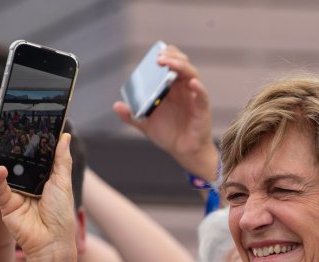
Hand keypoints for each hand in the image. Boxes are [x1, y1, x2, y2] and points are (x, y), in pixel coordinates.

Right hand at [0, 133, 77, 259]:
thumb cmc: (60, 213)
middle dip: (5, 147)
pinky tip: (0, 168)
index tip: (18, 122)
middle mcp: (26, 183)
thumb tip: (65, 136)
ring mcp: (14, 193)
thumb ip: (61, 159)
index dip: (24, 141)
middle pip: (13, 161)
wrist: (52, 241)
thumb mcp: (62, 182)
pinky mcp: (5, 204)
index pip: (30, 155)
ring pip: (1, 171)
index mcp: (41, 177)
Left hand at [112, 44, 217, 180]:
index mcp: (170, 88)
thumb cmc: (168, 134)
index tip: (154, 53)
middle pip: (182, 64)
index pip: (170, 64)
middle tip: (159, 57)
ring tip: (169, 63)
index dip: (165, 55)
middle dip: (171, 56)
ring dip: (181, 66)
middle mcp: (183, 88)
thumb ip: (131, 115)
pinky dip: (199, 88)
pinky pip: (202, 95)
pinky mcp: (202, 108)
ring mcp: (193, 97)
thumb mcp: (146, 124)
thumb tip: (117, 105)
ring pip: (192, 74)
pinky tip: (193, 83)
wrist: (183, 152)